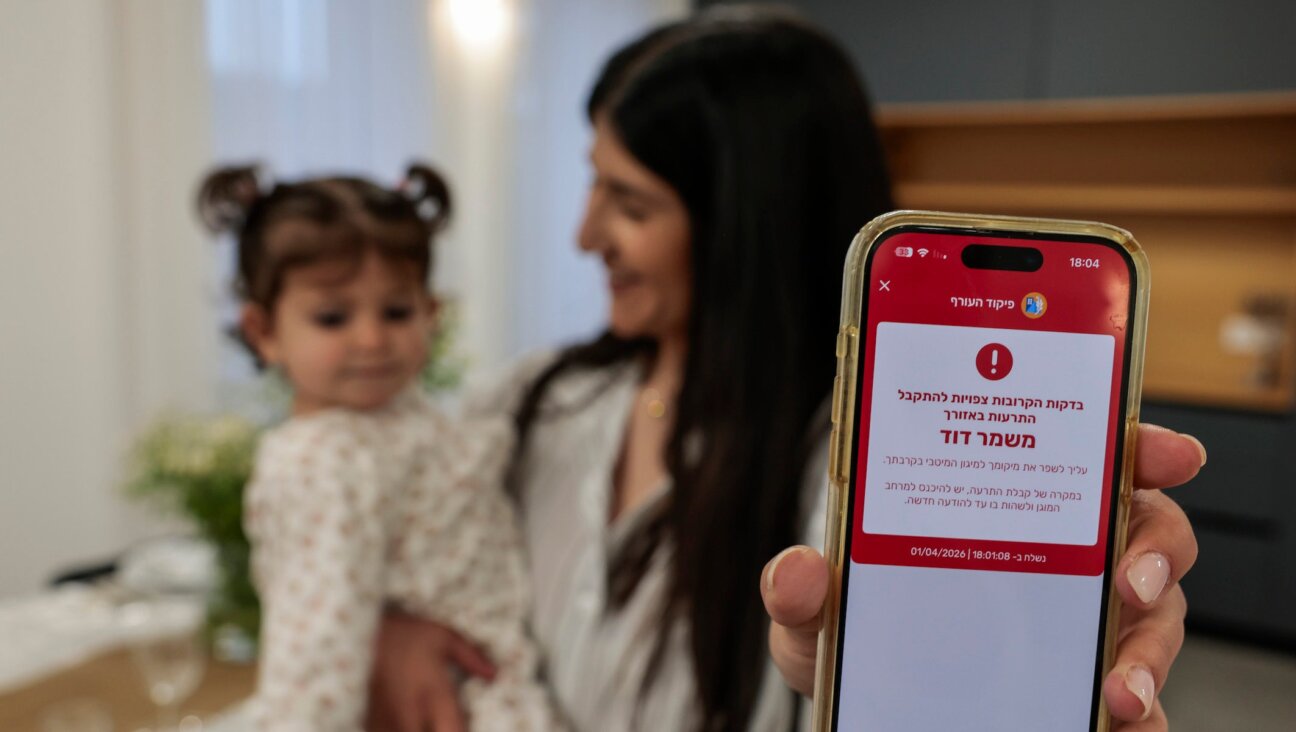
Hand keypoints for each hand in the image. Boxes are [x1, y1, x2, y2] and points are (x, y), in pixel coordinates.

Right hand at [365, 610, 496, 731]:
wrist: (358, 635)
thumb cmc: (405, 634)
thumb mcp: (443, 637)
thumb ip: (471, 657)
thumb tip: (494, 675)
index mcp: (435, 696)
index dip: (461, 730)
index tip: (462, 722)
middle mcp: (412, 717)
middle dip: (442, 730)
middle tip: (444, 719)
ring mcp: (388, 725)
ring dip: (421, 728)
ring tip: (424, 715)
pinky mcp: (370, 725)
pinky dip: (399, 727)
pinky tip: (406, 717)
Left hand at [760, 423, 1204, 729]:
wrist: (864, 705)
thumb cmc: (854, 632)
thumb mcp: (817, 608)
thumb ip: (801, 589)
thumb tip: (797, 571)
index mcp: (1007, 507)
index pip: (1088, 458)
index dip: (1139, 447)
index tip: (1166, 452)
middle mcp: (1060, 557)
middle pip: (1146, 531)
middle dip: (1155, 548)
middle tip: (1129, 579)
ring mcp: (1084, 625)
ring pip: (1155, 617)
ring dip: (1147, 649)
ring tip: (1116, 686)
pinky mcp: (1090, 690)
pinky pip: (1139, 700)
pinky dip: (1141, 715)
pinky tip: (1120, 725)